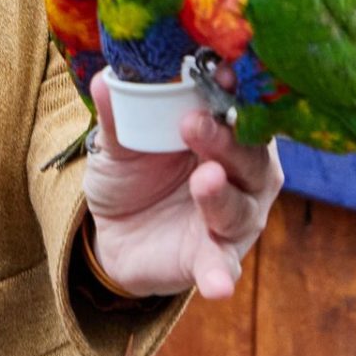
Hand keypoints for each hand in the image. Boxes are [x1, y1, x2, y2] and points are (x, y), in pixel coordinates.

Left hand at [83, 72, 282, 299]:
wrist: (117, 232)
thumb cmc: (134, 171)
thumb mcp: (118, 144)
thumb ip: (118, 115)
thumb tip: (106, 78)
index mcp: (226, 132)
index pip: (240, 108)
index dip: (233, 90)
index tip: (219, 70)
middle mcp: (244, 174)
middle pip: (249, 155)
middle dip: (225, 139)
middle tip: (195, 123)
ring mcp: (235, 217)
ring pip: (241, 207)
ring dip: (223, 195)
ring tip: (205, 179)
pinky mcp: (216, 257)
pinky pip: (224, 267)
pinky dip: (220, 274)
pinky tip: (218, 285)